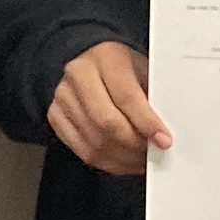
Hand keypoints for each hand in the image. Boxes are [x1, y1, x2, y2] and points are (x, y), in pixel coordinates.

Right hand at [50, 42, 170, 176]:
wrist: (89, 59)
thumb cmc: (122, 67)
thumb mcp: (142, 70)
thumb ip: (152, 98)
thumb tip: (164, 135)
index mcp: (105, 57)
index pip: (126, 96)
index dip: (146, 123)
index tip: (164, 141)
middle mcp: (78, 74)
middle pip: (106, 122)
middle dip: (133, 145)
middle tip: (153, 153)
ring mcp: (62, 96)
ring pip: (94, 142)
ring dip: (123, 158)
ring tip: (142, 160)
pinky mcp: (55, 116)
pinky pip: (82, 151)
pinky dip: (107, 162)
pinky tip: (124, 161)